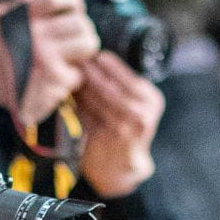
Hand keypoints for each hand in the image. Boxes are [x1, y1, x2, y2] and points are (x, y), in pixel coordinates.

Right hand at [0, 0, 100, 126]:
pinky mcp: (57, 78)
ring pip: (88, 43)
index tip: (77, 11)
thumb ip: (14, 13)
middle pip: (80, 22)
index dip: (73, 3)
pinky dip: (72, 81)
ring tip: (73, 62)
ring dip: (85, 55)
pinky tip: (57, 84)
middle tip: (77, 46)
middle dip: (84, 35)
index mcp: (21, 20)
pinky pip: (79, 73)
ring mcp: (47, 56)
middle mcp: (34, 33)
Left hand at [74, 52, 162, 197]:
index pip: (127, 76)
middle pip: (110, 87)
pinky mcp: (110, 138)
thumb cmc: (122, 128)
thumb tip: (91, 57)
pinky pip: (89, 116)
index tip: (90, 53)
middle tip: (73, 60)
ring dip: (81, 87)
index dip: (107, 64)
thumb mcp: (130, 104)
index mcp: (151, 99)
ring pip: (98, 100)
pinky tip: (68, 95)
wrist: (122, 166)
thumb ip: (116, 85)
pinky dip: (77, 104)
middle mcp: (143, 113)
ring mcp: (127, 128)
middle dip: (90, 73)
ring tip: (68, 74)